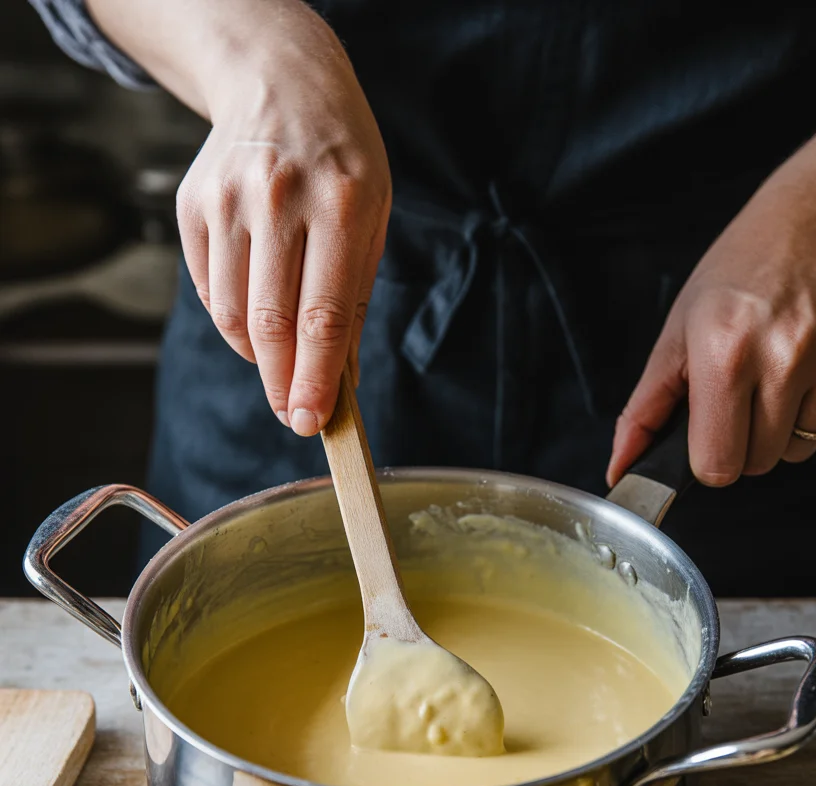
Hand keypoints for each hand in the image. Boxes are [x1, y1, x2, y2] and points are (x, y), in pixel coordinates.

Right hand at [91, 0, 391, 433]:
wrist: (280, 82)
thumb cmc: (342, 159)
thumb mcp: (373, 216)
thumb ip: (354, 297)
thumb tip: (340, 379)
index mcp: (340, 202)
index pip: (323, 315)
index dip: (316, 378)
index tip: (312, 422)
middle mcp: (277, 199)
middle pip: (272, 323)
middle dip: (282, 383)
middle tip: (294, 414)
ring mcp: (227, 200)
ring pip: (234, 316)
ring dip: (258, 357)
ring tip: (281, 361)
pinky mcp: (193, 206)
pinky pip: (211, 292)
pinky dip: (234, 321)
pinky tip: (258, 315)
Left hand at [606, 93, 815, 487]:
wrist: (815, 218)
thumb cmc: (740, 270)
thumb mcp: (677, 332)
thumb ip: (645, 409)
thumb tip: (621, 468)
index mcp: (724, 355)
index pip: (716, 466)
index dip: (707, 458)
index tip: (706, 433)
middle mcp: (781, 360)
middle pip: (759, 464)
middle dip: (744, 442)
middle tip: (739, 395)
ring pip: (801, 448)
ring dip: (783, 427)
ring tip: (774, 374)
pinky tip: (807, 365)